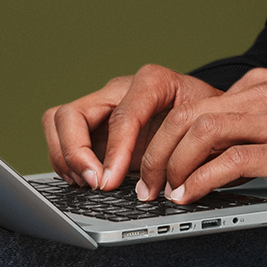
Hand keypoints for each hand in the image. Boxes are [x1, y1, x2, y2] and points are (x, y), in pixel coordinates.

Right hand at [42, 65, 222, 190]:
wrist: (208, 112)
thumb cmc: (209, 117)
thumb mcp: (206, 125)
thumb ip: (185, 147)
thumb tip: (161, 184)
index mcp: (151, 82)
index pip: (122, 115)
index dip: (114, 151)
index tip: (110, 183)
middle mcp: (119, 89)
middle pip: (71, 113)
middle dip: (74, 153)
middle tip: (93, 184)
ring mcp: (102, 106)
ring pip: (57, 121)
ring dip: (65, 157)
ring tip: (87, 184)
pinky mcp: (93, 125)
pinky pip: (61, 137)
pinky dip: (66, 162)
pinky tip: (86, 181)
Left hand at [137, 68, 266, 203]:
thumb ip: (258, 118)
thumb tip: (218, 149)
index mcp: (262, 84)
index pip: (198, 104)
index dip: (168, 136)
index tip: (157, 163)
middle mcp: (264, 95)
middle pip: (189, 115)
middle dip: (158, 150)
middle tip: (148, 181)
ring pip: (203, 131)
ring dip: (174, 164)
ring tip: (165, 191)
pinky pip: (233, 160)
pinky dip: (203, 179)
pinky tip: (193, 194)